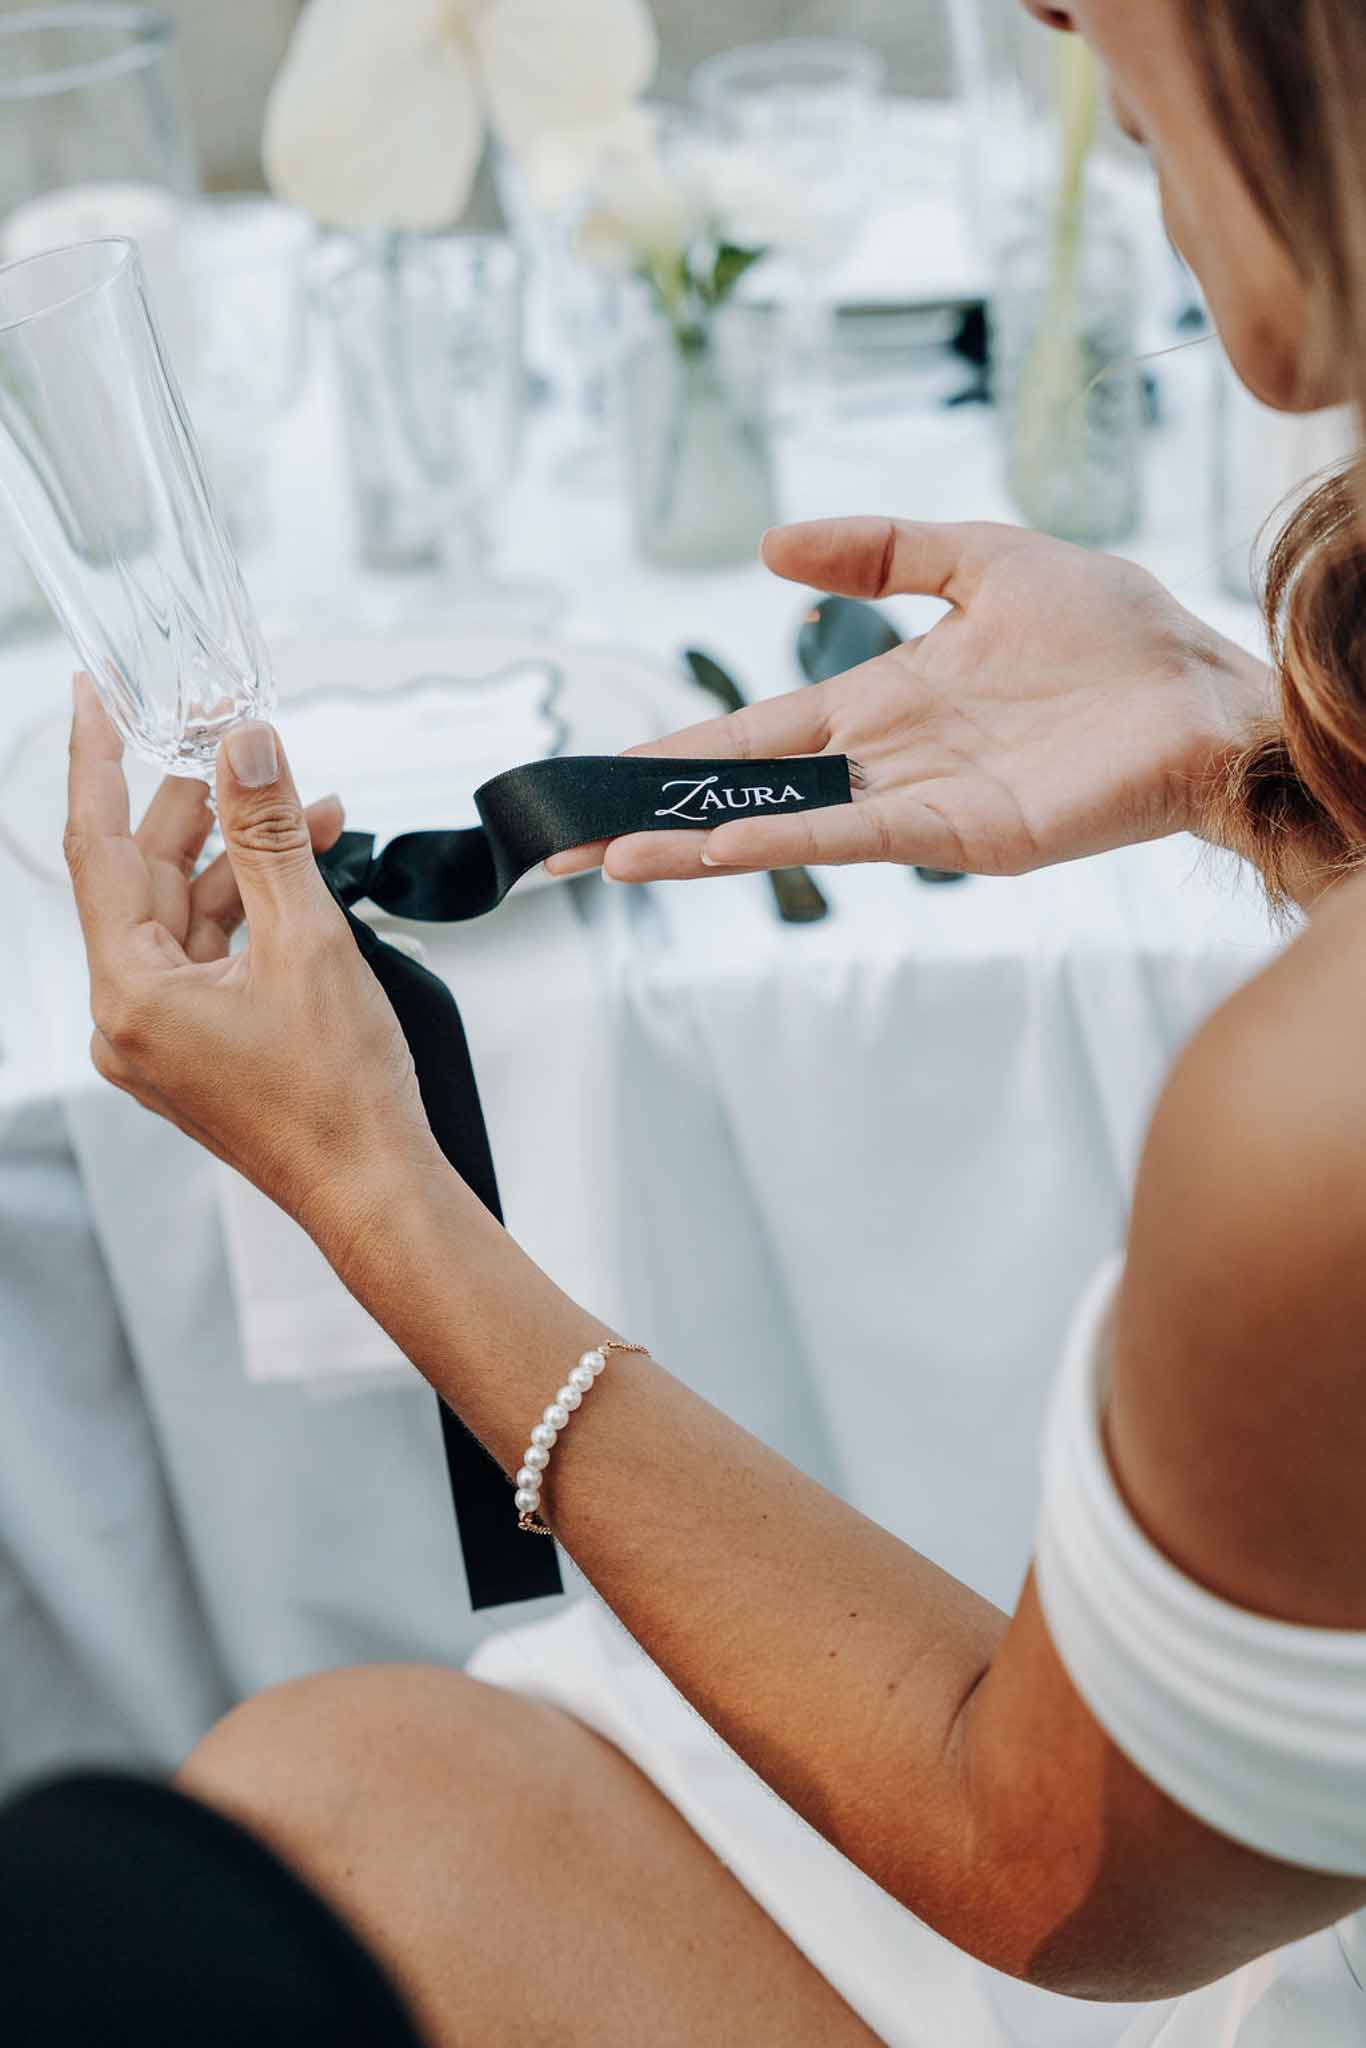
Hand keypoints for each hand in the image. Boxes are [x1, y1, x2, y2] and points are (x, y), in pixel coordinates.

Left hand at [64, 677, 441, 1243]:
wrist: (375, 1187)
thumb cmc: (339, 1095)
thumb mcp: (307, 940)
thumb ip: (268, 833)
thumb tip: (243, 749)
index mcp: (131, 994)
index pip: (95, 848)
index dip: (96, 762)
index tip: (91, 698)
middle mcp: (130, 1019)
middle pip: (144, 879)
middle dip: (199, 809)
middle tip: (234, 743)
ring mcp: (162, 1039)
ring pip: (185, 916)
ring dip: (243, 860)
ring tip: (309, 810)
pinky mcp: (199, 1049)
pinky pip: (210, 956)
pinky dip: (252, 912)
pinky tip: (303, 873)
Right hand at [546, 517, 1273, 881]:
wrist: (1204, 687)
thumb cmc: (1114, 629)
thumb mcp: (980, 556)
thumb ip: (880, 549)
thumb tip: (770, 546)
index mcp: (882, 700)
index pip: (755, 734)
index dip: (678, 753)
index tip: (604, 770)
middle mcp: (883, 760)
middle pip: (746, 792)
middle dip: (653, 816)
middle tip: (563, 837)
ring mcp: (914, 803)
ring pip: (781, 826)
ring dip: (691, 845)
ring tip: (607, 855)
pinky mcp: (958, 833)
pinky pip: (852, 837)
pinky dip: (778, 844)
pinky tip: (712, 850)